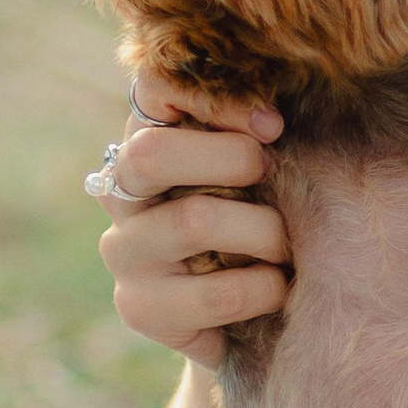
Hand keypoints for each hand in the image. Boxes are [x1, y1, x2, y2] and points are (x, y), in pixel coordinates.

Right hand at [96, 70, 287, 367]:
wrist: (253, 319)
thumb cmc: (264, 223)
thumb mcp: (263, 170)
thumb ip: (258, 133)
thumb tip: (273, 117)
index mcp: (149, 138)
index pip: (152, 87)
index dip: (213, 98)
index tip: (274, 126)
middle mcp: (121, 191)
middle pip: (150, 155)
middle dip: (233, 160)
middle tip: (274, 181)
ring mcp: (123, 250)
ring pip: (194, 221)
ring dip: (265, 233)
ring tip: (287, 247)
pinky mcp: (139, 308)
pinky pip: (218, 292)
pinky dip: (265, 288)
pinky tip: (275, 287)